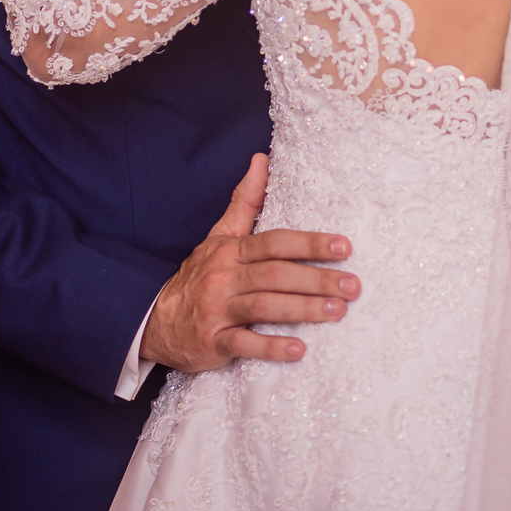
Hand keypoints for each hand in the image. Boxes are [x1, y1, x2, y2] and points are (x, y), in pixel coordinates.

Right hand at [141, 153, 359, 370]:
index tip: (344, 247)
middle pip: (275, 275)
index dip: (309, 244)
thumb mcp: (219, 235)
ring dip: (303, 310)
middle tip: (353, 286)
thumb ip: (244, 201)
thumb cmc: (199, 275)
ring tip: (337, 312)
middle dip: (317, 279)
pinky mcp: (213, 342)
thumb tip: (262, 159)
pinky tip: (299, 350)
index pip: (275, 243)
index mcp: (231, 251)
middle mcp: (225, 277)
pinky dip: (271, 347)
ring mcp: (218, 310)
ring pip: (264, 307)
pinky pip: (244, 344)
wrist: (157, 319)